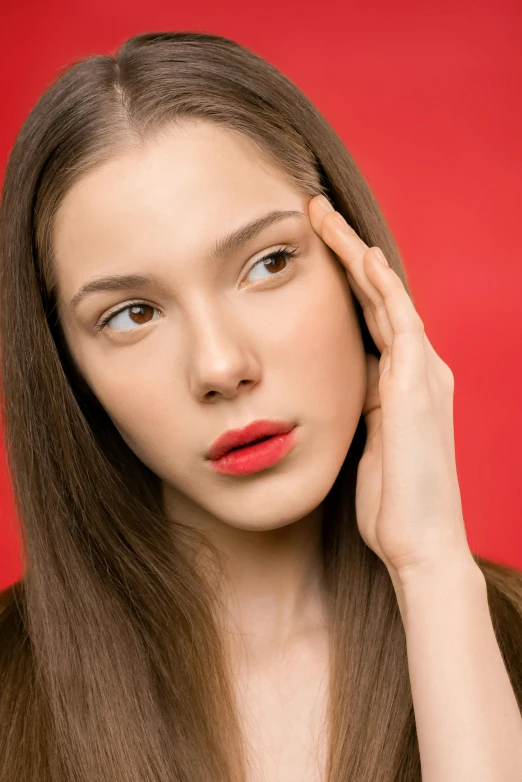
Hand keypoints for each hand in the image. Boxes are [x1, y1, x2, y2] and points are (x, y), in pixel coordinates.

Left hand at [309, 195, 475, 583]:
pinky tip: (360, 255)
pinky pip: (399, 320)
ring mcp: (423, 372)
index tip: (304, 253)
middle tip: (312, 215)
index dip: (339, 282)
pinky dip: (380, 285)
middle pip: (377, 296)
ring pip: (387, 296)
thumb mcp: (364, 447)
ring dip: (355, 254)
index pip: (368, 318)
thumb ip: (353, 414)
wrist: (420, 544)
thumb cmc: (390, 504)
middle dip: (345, 254)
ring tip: (323, 216)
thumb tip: (321, 398)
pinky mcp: (418, 383)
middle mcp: (418, 369)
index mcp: (400, 385)